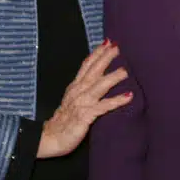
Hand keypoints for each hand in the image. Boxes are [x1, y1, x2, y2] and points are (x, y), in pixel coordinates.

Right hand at [37, 40, 131, 157]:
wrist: (51, 138)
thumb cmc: (64, 120)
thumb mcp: (72, 100)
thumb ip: (83, 89)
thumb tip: (96, 79)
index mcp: (75, 86)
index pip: (86, 65)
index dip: (97, 52)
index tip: (108, 41)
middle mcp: (78, 91)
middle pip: (93, 70)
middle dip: (106, 57)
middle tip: (118, 47)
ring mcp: (82, 103)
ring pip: (99, 86)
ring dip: (113, 77)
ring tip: (126, 70)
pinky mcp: (86, 116)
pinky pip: (104, 106)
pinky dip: (117, 101)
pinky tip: (128, 96)